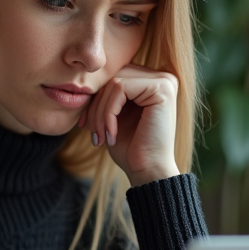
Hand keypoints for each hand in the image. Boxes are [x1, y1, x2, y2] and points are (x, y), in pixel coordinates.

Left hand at [79, 65, 180, 186]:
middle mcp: (162, 77)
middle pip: (113, 77)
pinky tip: (111, 135)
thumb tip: (84, 78)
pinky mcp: (162, 88)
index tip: (84, 124)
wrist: (148, 172)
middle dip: (95, 105)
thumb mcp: (113, 116)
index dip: (95, 98)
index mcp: (151, 82)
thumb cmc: (131, 149)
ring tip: (100, 136)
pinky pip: (120, 89)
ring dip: (100, 112)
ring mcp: (164, 81)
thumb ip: (106, 94)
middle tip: (90, 131)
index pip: (114, 77)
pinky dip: (109, 113)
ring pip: (114, 83)